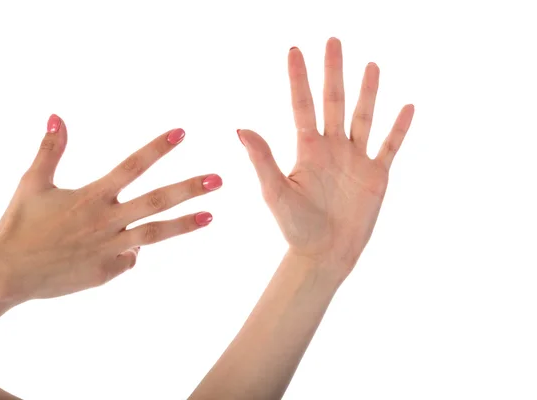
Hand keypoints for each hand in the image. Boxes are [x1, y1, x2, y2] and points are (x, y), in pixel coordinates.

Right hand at [0, 115, 221, 301]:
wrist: (7, 272)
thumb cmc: (18, 225)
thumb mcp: (33, 182)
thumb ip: (50, 149)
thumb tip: (56, 115)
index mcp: (91, 196)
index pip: (132, 166)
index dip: (158, 148)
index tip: (182, 133)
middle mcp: (106, 220)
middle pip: (157, 201)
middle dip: (189, 188)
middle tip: (218, 180)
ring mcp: (109, 248)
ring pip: (155, 234)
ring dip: (185, 224)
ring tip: (211, 216)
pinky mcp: (106, 272)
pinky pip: (129, 259)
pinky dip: (132, 253)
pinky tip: (126, 251)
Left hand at [237, 38, 413, 270]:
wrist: (325, 254)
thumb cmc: (295, 227)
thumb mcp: (275, 192)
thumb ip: (263, 159)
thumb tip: (240, 128)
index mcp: (307, 149)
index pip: (302, 105)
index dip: (298, 78)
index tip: (295, 50)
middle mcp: (332, 148)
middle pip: (333, 102)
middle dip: (333, 72)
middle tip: (333, 42)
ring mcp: (355, 160)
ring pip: (363, 118)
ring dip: (368, 92)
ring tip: (370, 65)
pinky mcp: (376, 175)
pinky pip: (389, 146)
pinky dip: (399, 128)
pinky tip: (406, 106)